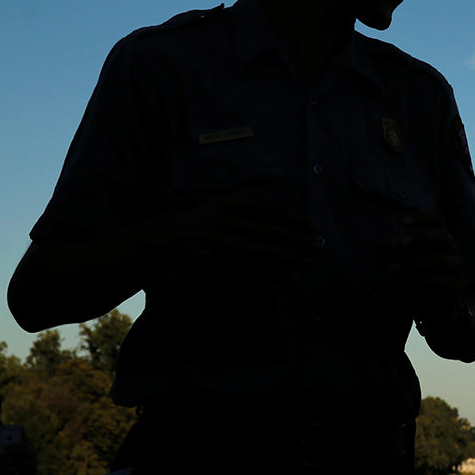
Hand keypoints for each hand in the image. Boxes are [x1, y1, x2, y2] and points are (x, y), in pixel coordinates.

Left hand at [0, 429, 39, 474]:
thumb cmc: (23, 468)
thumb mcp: (18, 459)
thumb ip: (14, 454)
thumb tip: (4, 448)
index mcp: (31, 449)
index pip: (27, 439)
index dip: (24, 433)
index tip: (20, 426)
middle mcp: (34, 452)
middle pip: (25, 445)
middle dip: (15, 445)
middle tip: (6, 446)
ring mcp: (35, 458)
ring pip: (25, 451)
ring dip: (16, 451)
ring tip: (7, 452)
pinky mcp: (33, 465)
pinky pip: (25, 460)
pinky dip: (17, 460)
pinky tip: (12, 461)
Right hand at [126, 197, 321, 282]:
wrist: (153, 245)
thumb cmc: (186, 223)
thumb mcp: (212, 206)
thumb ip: (238, 210)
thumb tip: (271, 217)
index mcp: (227, 203)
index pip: (271, 210)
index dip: (296, 218)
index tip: (313, 224)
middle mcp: (227, 222)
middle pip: (273, 232)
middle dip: (300, 239)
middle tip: (320, 245)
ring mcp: (222, 245)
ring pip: (265, 252)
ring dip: (290, 256)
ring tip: (309, 259)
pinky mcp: (217, 265)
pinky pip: (251, 268)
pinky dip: (271, 270)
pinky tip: (287, 271)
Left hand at [378, 208, 466, 324]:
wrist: (435, 306)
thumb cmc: (418, 276)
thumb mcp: (404, 260)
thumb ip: (394, 251)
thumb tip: (380, 245)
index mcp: (439, 237)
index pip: (437, 217)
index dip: (422, 216)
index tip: (402, 222)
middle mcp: (451, 248)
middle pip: (442, 234)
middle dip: (418, 238)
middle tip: (398, 243)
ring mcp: (457, 267)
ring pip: (440, 259)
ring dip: (413, 263)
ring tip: (392, 270)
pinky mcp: (457, 286)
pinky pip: (442, 281)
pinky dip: (421, 282)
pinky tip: (404, 285)